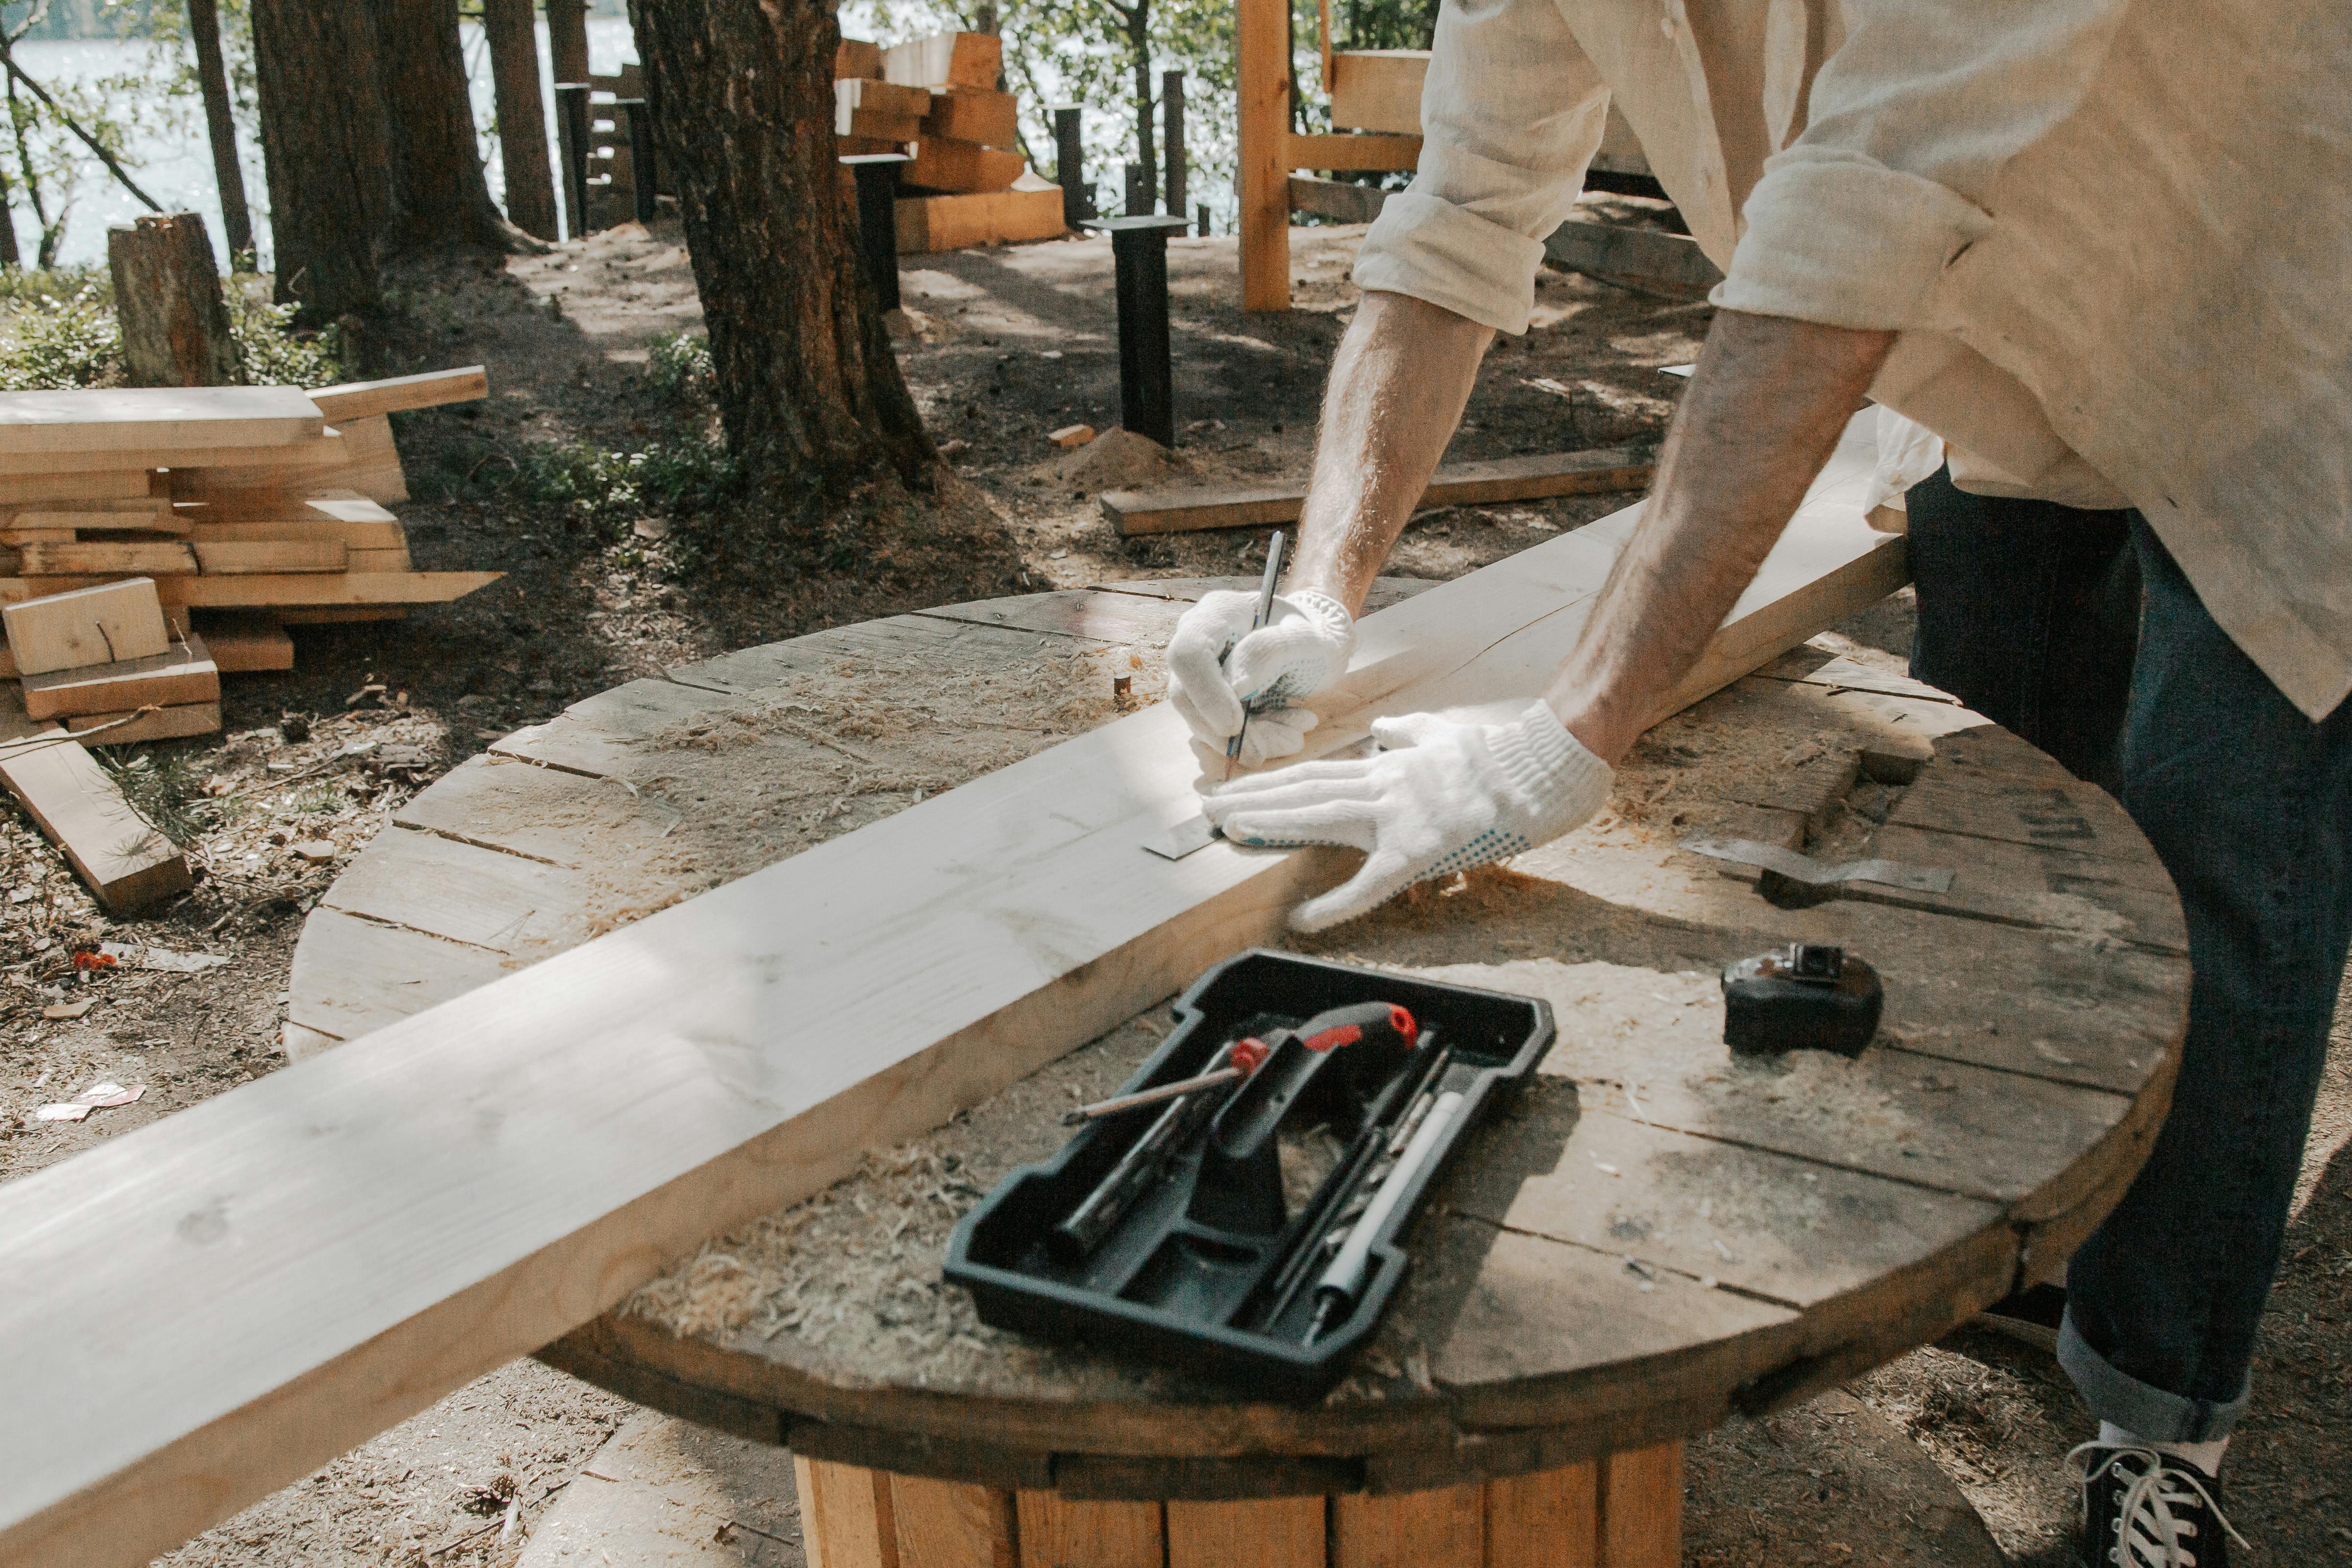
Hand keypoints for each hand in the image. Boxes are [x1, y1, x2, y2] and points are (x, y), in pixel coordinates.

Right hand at [1166, 587, 1354, 768]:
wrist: (1315, 649)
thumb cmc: (1312, 637)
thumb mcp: (1307, 640)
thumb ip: (1271, 651)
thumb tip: (1235, 687)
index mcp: (1219, 611)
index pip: (1189, 652)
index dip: (1205, 693)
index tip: (1235, 726)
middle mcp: (1198, 638)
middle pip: (1184, 693)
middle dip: (1226, 730)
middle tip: (1274, 745)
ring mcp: (1197, 669)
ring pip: (1199, 719)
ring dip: (1248, 739)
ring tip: (1295, 736)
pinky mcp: (1205, 699)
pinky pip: (1215, 731)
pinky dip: (1253, 741)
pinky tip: (1287, 732)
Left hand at [1202, 701, 1613, 931]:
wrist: (1539, 766)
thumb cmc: (1500, 756)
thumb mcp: (1446, 733)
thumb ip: (1409, 732)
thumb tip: (1384, 727)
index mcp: (1388, 766)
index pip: (1316, 773)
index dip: (1271, 782)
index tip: (1234, 788)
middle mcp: (1383, 786)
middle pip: (1304, 791)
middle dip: (1252, 800)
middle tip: (1206, 807)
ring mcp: (1398, 816)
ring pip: (1321, 817)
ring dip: (1271, 824)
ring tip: (1227, 832)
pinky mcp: (1420, 849)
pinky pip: (1370, 883)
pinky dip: (1336, 903)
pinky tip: (1304, 919)